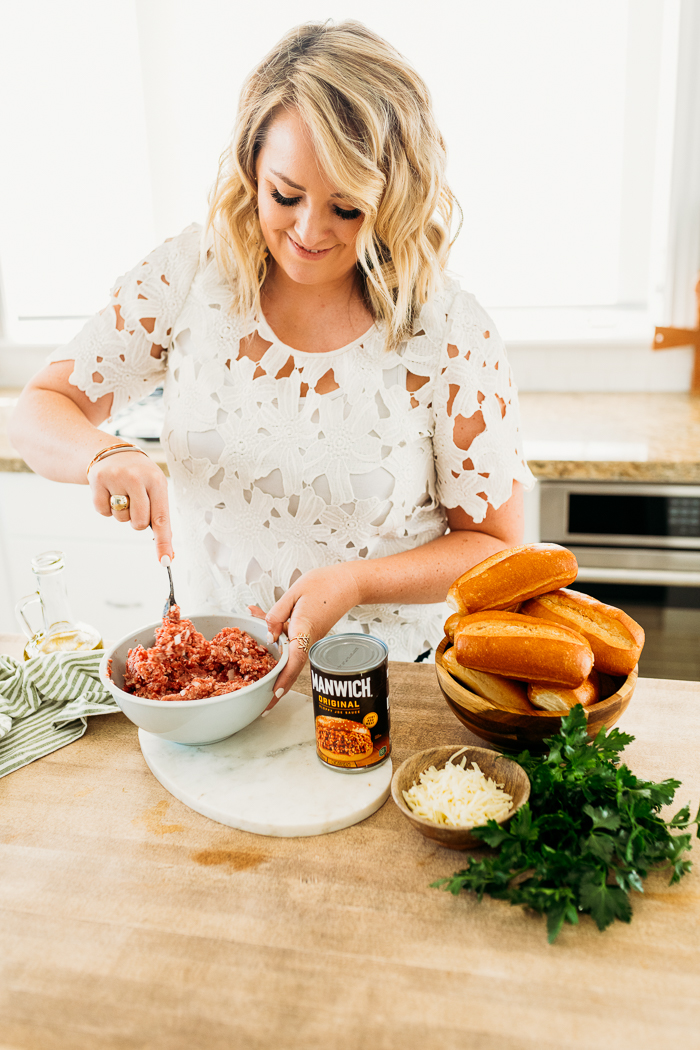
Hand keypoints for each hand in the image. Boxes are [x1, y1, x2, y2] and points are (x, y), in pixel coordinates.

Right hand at [89, 451, 173, 561]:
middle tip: (136, 504)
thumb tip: (167, 552)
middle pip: (139, 523)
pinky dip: (106, 509)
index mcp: (157, 482)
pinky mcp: (97, 480)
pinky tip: (109, 492)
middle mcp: (137, 478)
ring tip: (122, 493)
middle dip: (137, 521)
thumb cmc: (140, 475)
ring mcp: (116, 478)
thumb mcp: (156, 487)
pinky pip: (103, 512)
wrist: (113, 452)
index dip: (163, 542)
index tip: (165, 560)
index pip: (161, 518)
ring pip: (120, 519)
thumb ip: (161, 517)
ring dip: (122, 513)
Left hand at [249, 562, 361, 709]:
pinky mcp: (309, 636)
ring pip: (288, 657)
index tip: (274, 696)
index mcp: (304, 630)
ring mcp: (310, 640)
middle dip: (277, 687)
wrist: (348, 583)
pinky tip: (260, 625)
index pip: (293, 661)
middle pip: (290, 668)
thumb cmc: (324, 584)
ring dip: (272, 664)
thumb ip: (276, 614)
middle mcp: (308, 640)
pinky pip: (290, 645)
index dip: (283, 680)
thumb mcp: (294, 593)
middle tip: (263, 706)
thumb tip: (267, 636)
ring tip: (255, 674)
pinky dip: (275, 643)